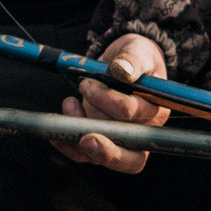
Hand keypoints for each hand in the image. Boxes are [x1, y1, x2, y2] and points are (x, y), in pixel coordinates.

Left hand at [52, 34, 174, 173]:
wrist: (122, 63)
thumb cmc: (136, 59)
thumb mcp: (138, 51)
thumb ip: (133, 60)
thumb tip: (121, 71)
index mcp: (154, 111)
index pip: (135, 117)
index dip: (111, 104)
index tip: (88, 85)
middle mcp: (139, 131)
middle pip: (130, 159)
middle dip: (106, 151)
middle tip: (86, 139)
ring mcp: (117, 139)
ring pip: (100, 155)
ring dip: (79, 137)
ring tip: (69, 104)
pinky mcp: (98, 139)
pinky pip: (82, 153)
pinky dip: (66, 144)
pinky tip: (56, 129)